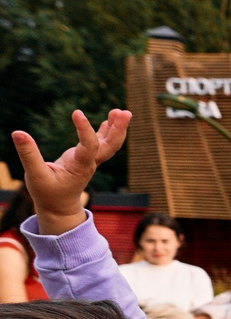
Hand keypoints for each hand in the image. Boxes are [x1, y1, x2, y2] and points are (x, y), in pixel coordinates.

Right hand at [12, 109, 129, 231]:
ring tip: (121, 111)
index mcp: (80, 167)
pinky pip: (100, 143)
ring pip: (108, 144)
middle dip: (119, 129)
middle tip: (126, 112)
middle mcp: (90, 163)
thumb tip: (17, 133)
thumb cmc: (47, 193)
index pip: (89, 146)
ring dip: (116, 128)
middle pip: (110, 146)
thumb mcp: (35, 175)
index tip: (77, 112)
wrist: (59, 207)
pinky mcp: (86, 158)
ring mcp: (90, 161)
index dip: (85, 130)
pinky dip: (106, 131)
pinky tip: (110, 119)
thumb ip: (28, 154)